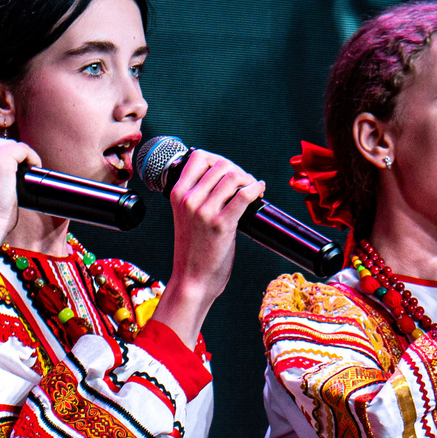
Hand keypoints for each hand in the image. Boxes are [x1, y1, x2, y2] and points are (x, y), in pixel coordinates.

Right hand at [157, 150, 265, 345]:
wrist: (191, 280)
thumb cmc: (192, 252)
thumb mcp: (186, 217)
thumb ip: (198, 197)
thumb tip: (225, 178)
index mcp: (177, 194)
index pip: (198, 157)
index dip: (219, 159)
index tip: (229, 169)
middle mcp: (189, 199)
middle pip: (220, 165)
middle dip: (238, 170)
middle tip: (245, 182)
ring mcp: (204, 211)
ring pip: (233, 177)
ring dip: (248, 179)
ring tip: (253, 189)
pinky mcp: (221, 224)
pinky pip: (243, 195)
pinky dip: (256, 188)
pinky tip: (259, 191)